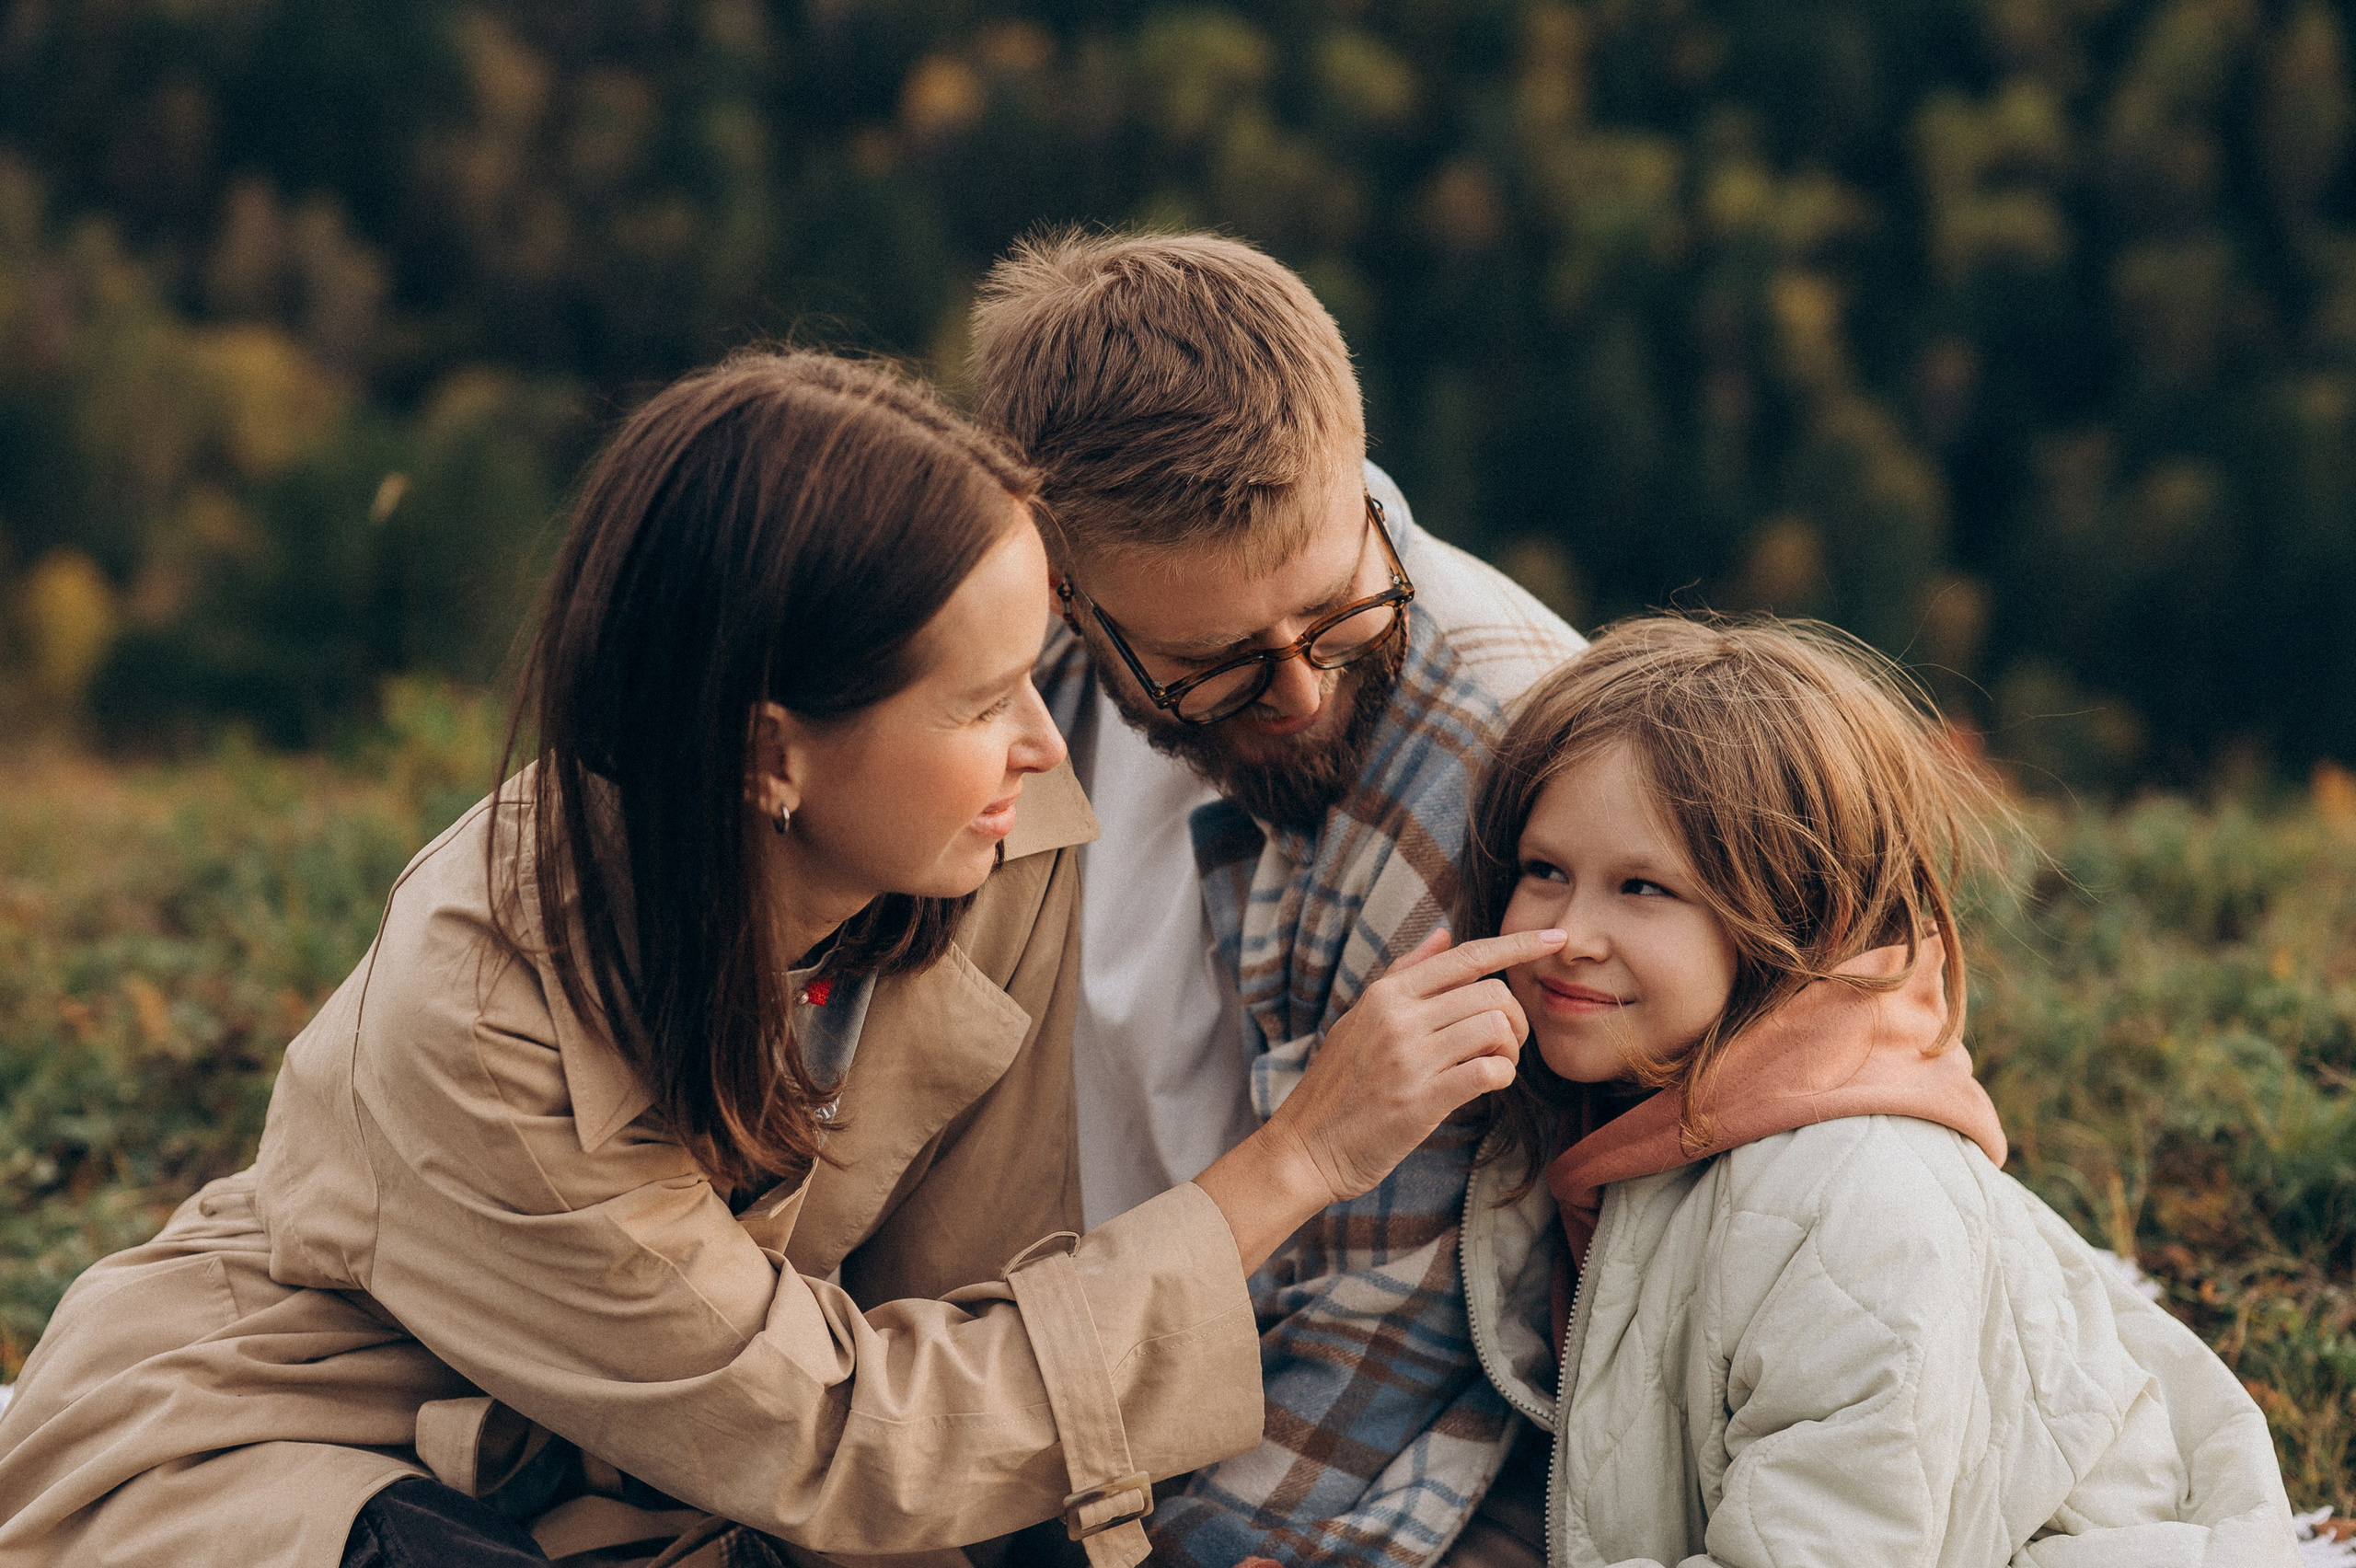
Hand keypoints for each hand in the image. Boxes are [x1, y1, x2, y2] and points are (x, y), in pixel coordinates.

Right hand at [1264, 925, 1559, 1202]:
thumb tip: (1443, 932)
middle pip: (1491, 993)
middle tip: (1504, 1044)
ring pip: (1495, 1028)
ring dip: (1510, 1049)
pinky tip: (1487, 1085)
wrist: (1305, 1146)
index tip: (1556, 937)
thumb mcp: (1362, 1017)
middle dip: (1514, 1018)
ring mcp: (1410, 1058)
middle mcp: (1399, 1017)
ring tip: (1493, 1065)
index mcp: (1387, 992)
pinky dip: (1502, 1077)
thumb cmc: (1338, 1085)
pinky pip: (1489, 1072)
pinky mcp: (1421, 1099)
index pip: (1466, 955)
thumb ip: (1406, 973)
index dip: (1518, 944)